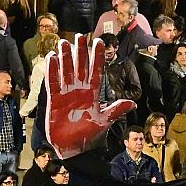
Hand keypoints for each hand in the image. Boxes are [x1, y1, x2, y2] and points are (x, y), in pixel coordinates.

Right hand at [45, 35, 135, 158]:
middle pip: (80, 67)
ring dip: (65, 58)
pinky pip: (53, 82)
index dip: (97, 57)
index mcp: (93, 94)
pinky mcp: (54, 100)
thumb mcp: (104, 121)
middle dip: (80, 52)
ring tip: (64, 43)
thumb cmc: (90, 135)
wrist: (74, 149)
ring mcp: (66, 94)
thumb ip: (116, 110)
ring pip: (66, 71)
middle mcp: (80, 91)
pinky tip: (52, 58)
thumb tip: (133, 103)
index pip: (96, 72)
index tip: (98, 42)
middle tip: (79, 36)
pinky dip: (52, 71)